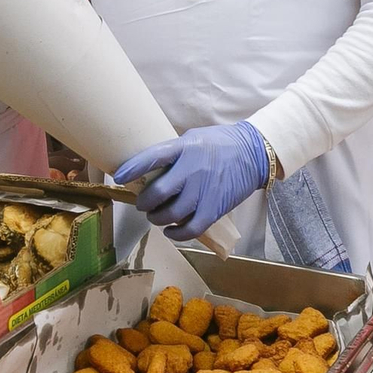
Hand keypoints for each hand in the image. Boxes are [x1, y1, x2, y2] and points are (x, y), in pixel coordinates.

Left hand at [113, 122, 269, 241]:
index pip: (153, 157)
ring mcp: (204, 191)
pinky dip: (176, 234)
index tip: (119, 176)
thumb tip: (149, 167)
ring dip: (157, 218)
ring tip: (156, 216)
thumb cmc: (220, 143)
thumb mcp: (193, 138)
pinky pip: (190, 229)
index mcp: (184, 148)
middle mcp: (192, 170)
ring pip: (171, 214)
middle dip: (144, 202)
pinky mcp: (214, 209)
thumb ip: (173, 152)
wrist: (253, 153)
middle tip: (143, 203)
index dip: (133, 168)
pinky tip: (170, 231)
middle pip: (158, 192)